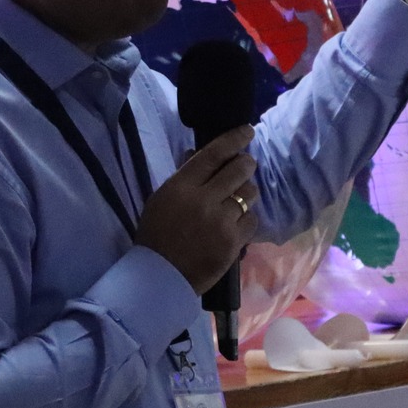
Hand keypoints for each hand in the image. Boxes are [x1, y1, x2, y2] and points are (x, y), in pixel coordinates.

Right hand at [136, 126, 260, 293]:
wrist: (160, 276)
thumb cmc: (156, 235)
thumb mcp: (161, 199)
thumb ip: (182, 176)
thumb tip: (196, 153)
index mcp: (182, 186)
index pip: (213, 154)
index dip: (234, 139)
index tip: (247, 131)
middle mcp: (204, 199)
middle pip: (238, 169)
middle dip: (246, 163)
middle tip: (246, 164)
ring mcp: (221, 221)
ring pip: (249, 193)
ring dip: (246, 192)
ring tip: (238, 199)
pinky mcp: (233, 242)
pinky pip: (251, 220)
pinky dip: (246, 219)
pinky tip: (235, 224)